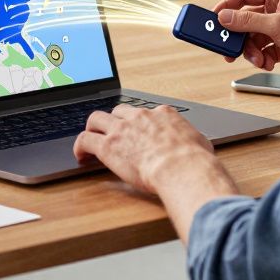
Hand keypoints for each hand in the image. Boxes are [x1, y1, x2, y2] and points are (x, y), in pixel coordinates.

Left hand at [74, 104, 216, 192]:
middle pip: (118, 111)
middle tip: (110, 134)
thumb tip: (197, 145)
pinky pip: (86, 140)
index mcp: (163, 114)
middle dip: (113, 121)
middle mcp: (140, 116)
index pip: (145, 112)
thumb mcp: (200, 143)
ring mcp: (122, 129)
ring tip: (90, 141)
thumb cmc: (194, 160)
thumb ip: (193, 140)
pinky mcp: (109, 145)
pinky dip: (80, 146)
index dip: (139, 123)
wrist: (182, 168)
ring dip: (92, 128)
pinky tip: (80, 156)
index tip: (137, 132)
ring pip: (96, 119)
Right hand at [213, 0, 279, 82]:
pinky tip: (268, 63)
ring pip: (253, 37)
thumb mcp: (278, 26)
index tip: (213, 19)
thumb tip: (225, 16)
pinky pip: (264, 50)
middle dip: (238, 36)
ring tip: (258, 60)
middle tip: (227, 49)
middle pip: (246, 19)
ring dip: (252, 51)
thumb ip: (248, 21)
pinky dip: (262, 58)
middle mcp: (279, 8)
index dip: (227, 6)